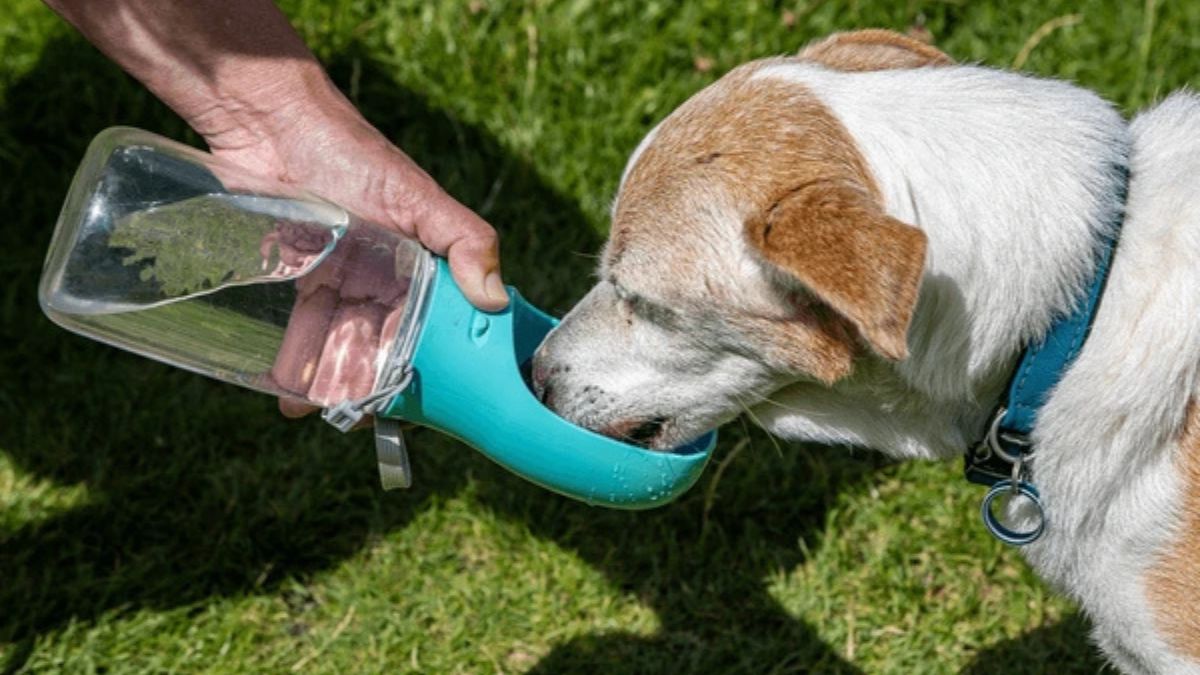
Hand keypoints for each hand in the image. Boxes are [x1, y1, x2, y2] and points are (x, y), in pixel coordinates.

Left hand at [203, 75, 508, 418]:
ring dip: (330, 379)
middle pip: (385, 343)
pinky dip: (295, 362)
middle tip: (361, 414)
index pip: (438, 325)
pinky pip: (298, 330)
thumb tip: (494, 300)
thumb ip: (462, 240)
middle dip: (377, 382)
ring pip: (340, 343)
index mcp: (422, 265)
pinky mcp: (293, 279)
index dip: (436, 364)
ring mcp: (337, 281)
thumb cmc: (349, 151)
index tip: (431, 401)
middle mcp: (384, 279)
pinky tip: (286, 390)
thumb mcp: (415, 195)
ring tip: (316, 407)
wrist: (268, 122)